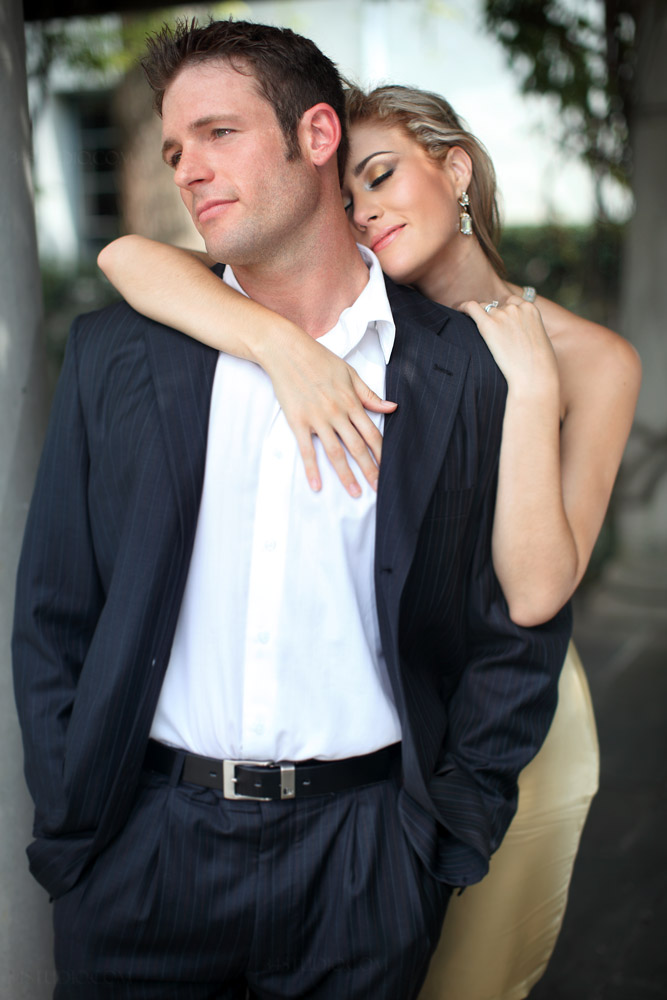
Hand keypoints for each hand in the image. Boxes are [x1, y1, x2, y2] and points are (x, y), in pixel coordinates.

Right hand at [260, 326, 396, 496]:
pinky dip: (312, 469)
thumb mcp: (349, 373)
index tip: (390, 469)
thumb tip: (392, 407)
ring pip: (335, 452)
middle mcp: (337, 413)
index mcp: (351, 402)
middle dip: (370, 469)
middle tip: (379, 489)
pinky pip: (307, 449)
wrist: (286, 350)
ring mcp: (317, 418)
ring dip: (346, 474)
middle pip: (357, 447)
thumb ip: (369, 394)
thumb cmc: (318, 359)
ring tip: (355, 492)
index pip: (372, 433)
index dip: (382, 453)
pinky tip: (317, 485)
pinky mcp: (298, 421)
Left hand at [460, 296, 559, 398]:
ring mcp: (502, 314)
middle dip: (492, 318)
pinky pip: (471, 307)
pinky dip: (462, 307)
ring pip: (484, 309)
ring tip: (471, 329)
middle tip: (487, 333)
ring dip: (480, 319)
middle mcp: (516, 308)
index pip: (512, 302)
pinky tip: (457, 311)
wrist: (534, 375)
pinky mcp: (489, 324)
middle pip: (497, 306)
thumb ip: (528, 330)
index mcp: (530, 309)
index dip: (503, 310)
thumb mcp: (540, 340)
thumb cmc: (539, 366)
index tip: (496, 319)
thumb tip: (519, 336)